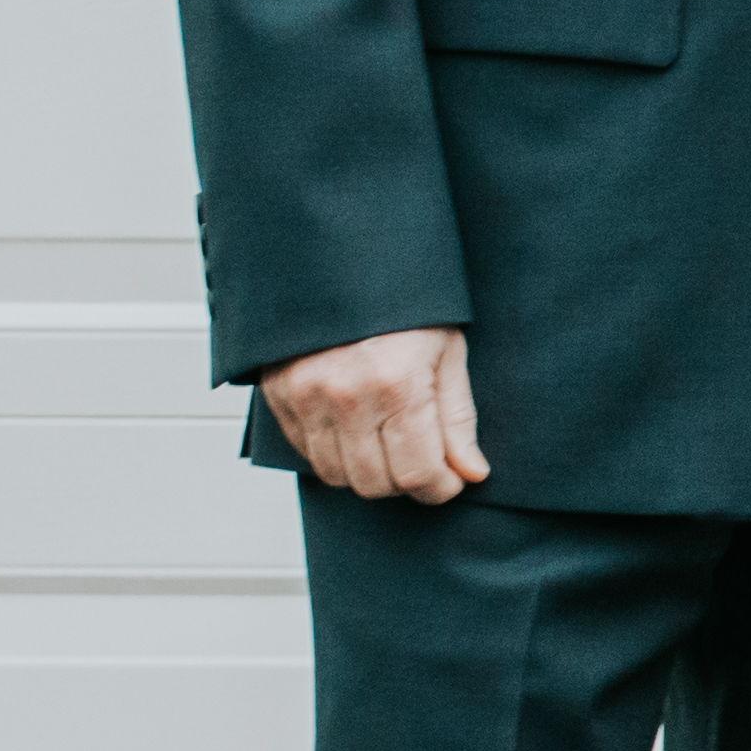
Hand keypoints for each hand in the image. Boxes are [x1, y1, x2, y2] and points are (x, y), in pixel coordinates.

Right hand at [265, 325, 484, 505]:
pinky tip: (356, 429)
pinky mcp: (279, 394)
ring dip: (368, 472)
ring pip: (336, 475)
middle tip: (423, 460)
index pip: (416, 473)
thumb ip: (457, 420)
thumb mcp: (447, 352)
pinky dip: (334, 453)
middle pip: (374, 484)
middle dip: (406, 482)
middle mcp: (346, 396)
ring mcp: (305, 396)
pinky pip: (306, 452)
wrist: (343, 261)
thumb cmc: (407, 305)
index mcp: (396, 384)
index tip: (450, 482)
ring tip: (389, 443)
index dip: (440, 489)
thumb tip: (471, 473)